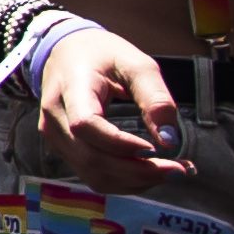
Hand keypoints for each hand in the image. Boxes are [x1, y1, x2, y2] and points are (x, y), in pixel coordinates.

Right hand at [39, 26, 192, 185]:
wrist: (66, 52)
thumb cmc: (102, 55)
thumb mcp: (136, 64)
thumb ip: (155, 99)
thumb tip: (170, 140)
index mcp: (70, 88)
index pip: (85, 125)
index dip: (120, 143)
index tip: (154, 148)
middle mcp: (54, 117)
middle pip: (91, 158)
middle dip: (138, 171)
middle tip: (179, 169)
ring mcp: (55, 137)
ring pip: (93, 175)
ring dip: (135, 181)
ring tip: (170, 171)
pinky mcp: (64, 149)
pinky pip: (94, 176)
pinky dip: (125, 181)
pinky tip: (149, 171)